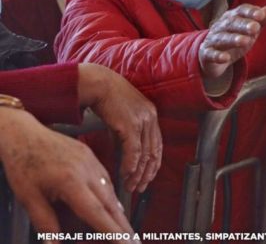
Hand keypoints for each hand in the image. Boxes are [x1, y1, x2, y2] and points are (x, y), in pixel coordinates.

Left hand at [0, 109, 138, 243]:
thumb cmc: (24, 162)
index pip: (96, 212)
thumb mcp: (29, 198)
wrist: (25, 132)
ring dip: (118, 210)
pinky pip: (105, 177)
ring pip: (110, 189)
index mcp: (71, 181)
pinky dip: (110, 194)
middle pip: (110, 202)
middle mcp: (86, 169)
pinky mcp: (89, 155)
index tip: (124, 242)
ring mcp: (90, 160)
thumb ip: (46, 224)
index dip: (112, 231)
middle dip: (123, 224)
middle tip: (132, 240)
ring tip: (123, 229)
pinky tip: (111, 204)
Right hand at [77, 63, 162, 192]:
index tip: (148, 177)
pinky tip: (126, 174)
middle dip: (147, 173)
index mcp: (151, 115)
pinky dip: (131, 165)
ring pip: (145, 154)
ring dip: (137, 173)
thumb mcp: (122, 118)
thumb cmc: (108, 100)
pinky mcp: (131, 124)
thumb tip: (125, 158)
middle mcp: (150, 117)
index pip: (158, 145)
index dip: (153, 164)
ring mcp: (143, 120)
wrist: (99, 84)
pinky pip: (134, 150)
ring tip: (131, 185)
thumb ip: (125, 137)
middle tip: (140, 188)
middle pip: (154, 152)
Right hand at [199, 4, 265, 77]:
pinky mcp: (207, 54)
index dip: (250, 12)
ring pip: (222, 38)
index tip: (261, 15)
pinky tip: (225, 58)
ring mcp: (212, 40)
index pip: (240, 11)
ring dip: (233, 39)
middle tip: (255, 28)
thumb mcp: (249, 30)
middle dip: (243, 25)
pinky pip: (211, 54)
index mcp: (232, 17)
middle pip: (231, 24)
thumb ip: (262, 20)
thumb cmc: (233, 38)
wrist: (211, 56)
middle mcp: (221, 26)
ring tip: (245, 41)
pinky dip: (217, 56)